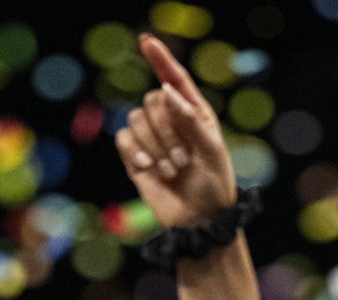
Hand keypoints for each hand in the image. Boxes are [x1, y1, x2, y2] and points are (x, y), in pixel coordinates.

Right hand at [117, 34, 235, 227]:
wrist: (199, 220)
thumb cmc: (213, 186)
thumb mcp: (212, 150)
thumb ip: (192, 119)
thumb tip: (165, 92)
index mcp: (194, 113)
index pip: (174, 79)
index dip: (160, 58)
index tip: (146, 41)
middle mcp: (171, 121)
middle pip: (152, 101)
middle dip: (167, 130)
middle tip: (182, 161)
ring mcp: (152, 138)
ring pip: (137, 119)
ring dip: (155, 146)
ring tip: (171, 170)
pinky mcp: (136, 157)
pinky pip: (124, 139)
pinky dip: (136, 152)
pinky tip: (150, 169)